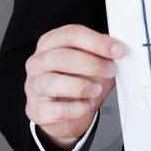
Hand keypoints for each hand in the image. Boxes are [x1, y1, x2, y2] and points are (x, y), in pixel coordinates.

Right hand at [25, 24, 125, 149]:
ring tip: (96, 90)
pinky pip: (55, 109)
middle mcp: (38, 61)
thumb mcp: (94, 63)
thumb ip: (103, 53)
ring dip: (81, 86)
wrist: (69, 115)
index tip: (118, 50)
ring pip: (53, 82)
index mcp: (51, 42)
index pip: (71, 34)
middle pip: (61, 56)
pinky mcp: (36, 109)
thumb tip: (118, 48)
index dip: (97, 42)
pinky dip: (76, 108)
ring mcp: (33, 86)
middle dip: (92, 63)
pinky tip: (86, 105)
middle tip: (111, 70)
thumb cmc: (80, 82)